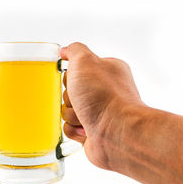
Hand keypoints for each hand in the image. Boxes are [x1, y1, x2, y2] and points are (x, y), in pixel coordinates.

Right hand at [60, 42, 143, 171]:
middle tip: (82, 100)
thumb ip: (74, 50)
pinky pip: (69, 128)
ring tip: (86, 117)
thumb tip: (66, 50)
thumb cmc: (106, 98)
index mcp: (107, 71)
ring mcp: (99, 113)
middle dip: (70, 97)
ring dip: (71, 114)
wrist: (116, 133)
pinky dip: (73, 129)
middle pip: (70, 91)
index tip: (75, 78)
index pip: (77, 69)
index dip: (71, 75)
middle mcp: (105, 92)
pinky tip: (85, 129)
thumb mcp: (85, 61)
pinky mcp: (92, 131)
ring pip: (67, 110)